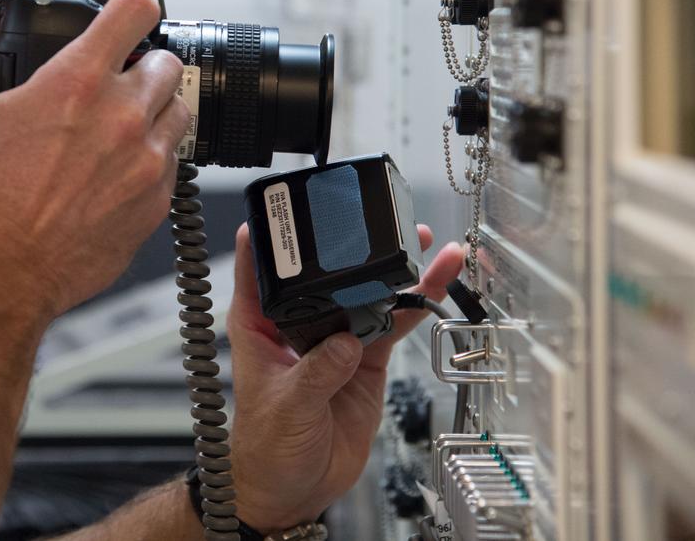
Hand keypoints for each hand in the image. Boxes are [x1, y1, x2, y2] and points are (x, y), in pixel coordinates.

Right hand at [0, 0, 189, 317]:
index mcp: (78, 82)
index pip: (136, 9)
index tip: (128, 1)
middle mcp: (123, 116)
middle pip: (166, 60)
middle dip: (143, 61)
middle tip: (114, 77)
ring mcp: (146, 161)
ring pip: (179, 111)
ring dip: (155, 108)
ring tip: (120, 124)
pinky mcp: (155, 202)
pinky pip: (174, 163)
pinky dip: (154, 157)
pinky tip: (117, 168)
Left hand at [227, 223, 464, 531]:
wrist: (294, 489)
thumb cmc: (266, 447)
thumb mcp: (285, 407)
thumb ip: (315, 373)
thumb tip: (345, 344)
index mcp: (258, 325)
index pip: (258, 271)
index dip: (270, 237)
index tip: (288, 205)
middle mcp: (297, 324)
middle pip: (325, 274)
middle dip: (351, 246)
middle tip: (379, 219)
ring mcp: (335, 339)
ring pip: (366, 294)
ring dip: (394, 269)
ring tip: (424, 240)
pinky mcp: (364, 359)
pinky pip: (391, 324)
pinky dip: (414, 304)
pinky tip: (436, 283)